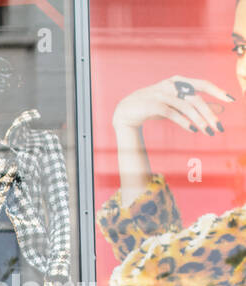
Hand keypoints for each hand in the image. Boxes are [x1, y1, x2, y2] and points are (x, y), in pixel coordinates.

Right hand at [112, 75, 233, 135]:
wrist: (126, 111)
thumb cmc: (153, 106)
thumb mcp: (175, 104)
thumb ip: (194, 105)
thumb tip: (218, 109)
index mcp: (178, 81)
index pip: (202, 84)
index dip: (217, 91)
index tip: (231, 100)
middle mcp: (172, 86)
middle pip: (196, 98)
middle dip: (209, 113)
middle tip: (220, 126)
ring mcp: (162, 94)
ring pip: (186, 106)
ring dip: (199, 120)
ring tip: (209, 131)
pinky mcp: (154, 105)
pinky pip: (173, 113)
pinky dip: (184, 122)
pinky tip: (193, 129)